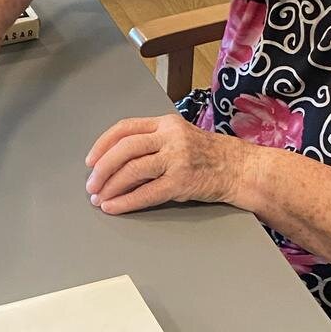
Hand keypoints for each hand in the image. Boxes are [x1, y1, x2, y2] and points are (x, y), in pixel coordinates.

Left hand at [85, 114, 240, 214]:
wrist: (240, 168)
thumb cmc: (208, 155)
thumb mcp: (180, 137)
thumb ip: (152, 142)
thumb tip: (114, 162)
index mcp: (166, 124)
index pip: (125, 128)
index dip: (103, 144)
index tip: (90, 160)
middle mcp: (170, 137)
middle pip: (124, 149)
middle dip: (102, 169)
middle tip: (91, 185)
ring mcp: (177, 159)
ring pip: (132, 170)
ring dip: (110, 186)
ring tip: (99, 198)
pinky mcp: (182, 182)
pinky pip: (147, 193)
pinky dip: (126, 202)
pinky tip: (115, 207)